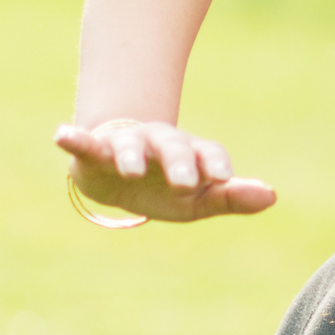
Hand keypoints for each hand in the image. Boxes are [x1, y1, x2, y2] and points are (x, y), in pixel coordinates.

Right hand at [55, 117, 277, 225]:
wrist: (122, 172)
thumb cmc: (168, 186)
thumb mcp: (200, 199)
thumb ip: (232, 197)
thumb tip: (272, 196)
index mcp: (191, 154)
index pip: (209, 154)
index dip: (215, 163)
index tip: (225, 177)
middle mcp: (161, 144)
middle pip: (173, 148)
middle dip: (179, 163)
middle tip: (186, 182)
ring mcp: (127, 145)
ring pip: (131, 147)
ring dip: (131, 155)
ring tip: (131, 168)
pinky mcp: (95, 151)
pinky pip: (84, 143)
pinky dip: (74, 138)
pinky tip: (62, 134)